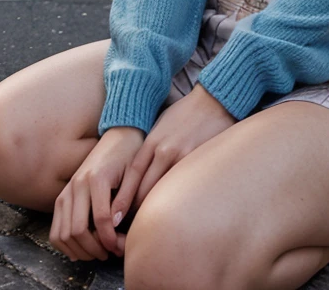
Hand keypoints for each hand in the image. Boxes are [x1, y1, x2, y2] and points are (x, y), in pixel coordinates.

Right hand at [49, 126, 143, 261]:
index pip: (101, 220)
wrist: (119, 134)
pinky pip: (55, 228)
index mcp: (96, 178)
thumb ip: (126, 198)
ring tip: (98, 252)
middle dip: (94, 248)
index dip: (111, 239)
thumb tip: (116, 225)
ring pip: (62, 232)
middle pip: (77, 230)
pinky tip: (82, 247)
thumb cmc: (130, 153)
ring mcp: (67, 190)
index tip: (120, 247)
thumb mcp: (134, 173)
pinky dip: (65, 243)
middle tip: (110, 253)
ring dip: (79, 249)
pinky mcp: (63, 195)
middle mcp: (77, 184)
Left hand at [110, 83, 236, 218]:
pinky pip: (183, 186)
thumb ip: (151, 146)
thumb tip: (140, 170)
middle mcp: (164, 151)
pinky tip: (174, 211)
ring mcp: (182, 158)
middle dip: (135, 210)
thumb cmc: (187, 112)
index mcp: (152, 142)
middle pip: (144, 189)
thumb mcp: (162, 125)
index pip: (133, 177)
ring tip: (148, 226)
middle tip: (127, 228)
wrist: (214, 99)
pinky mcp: (199, 161)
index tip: (114, 217)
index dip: (122, 199)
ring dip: (154, 209)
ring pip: (163, 191)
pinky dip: (176, 200)